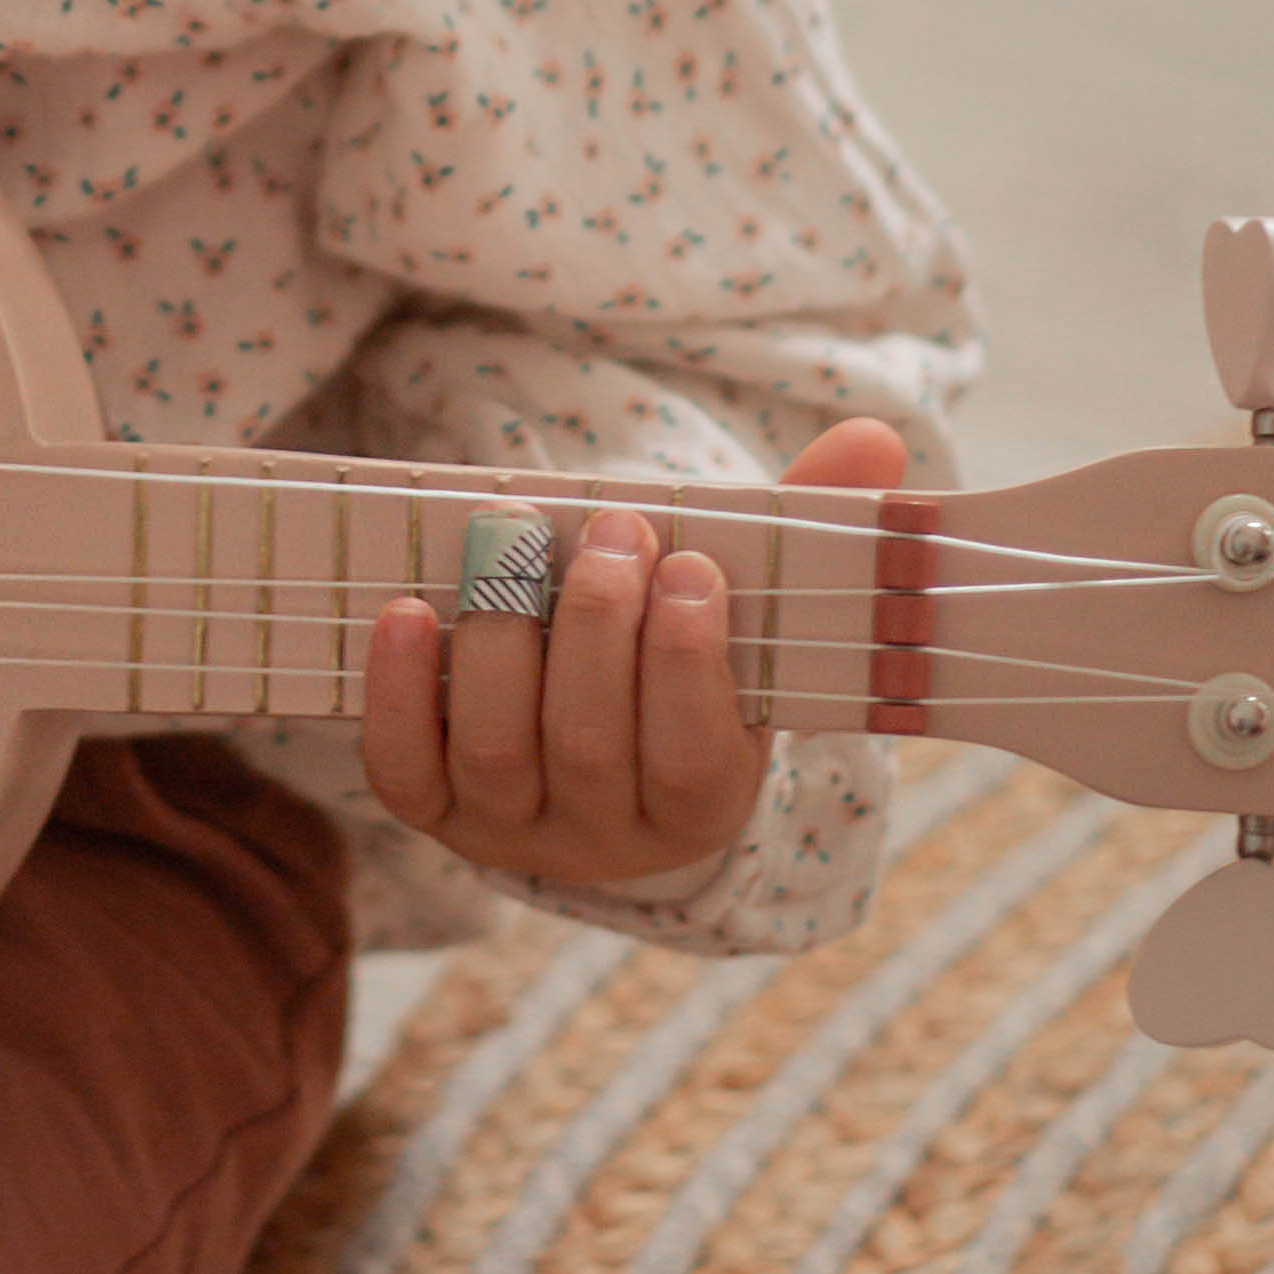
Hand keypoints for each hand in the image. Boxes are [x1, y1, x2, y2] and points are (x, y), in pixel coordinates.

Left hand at [357, 416, 908, 898]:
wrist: (603, 751)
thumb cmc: (683, 657)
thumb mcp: (754, 613)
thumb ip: (808, 529)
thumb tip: (874, 438)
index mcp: (703, 801)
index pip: (692, 752)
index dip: (686, 660)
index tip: (690, 562)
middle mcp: (605, 834)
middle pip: (587, 742)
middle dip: (597, 623)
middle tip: (613, 530)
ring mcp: (512, 828)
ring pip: (495, 748)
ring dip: (499, 635)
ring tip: (509, 536)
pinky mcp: (433, 811)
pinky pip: (403, 769)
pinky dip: (399, 689)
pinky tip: (405, 610)